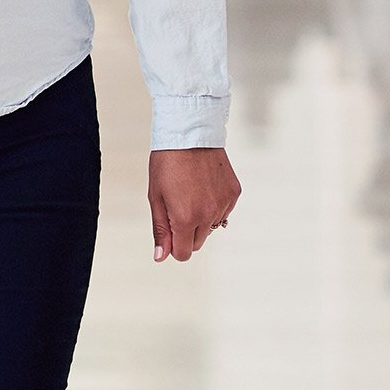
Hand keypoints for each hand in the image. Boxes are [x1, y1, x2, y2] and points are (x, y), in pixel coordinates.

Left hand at [147, 147, 239, 262]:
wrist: (189, 133)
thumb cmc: (167, 162)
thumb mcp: (156, 196)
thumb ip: (160, 230)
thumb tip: (161, 256)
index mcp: (185, 218)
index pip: (184, 253)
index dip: (174, 247)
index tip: (170, 233)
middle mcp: (207, 215)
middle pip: (198, 242)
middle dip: (186, 232)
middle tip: (177, 206)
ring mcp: (223, 205)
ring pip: (212, 227)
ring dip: (201, 219)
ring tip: (190, 192)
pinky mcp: (234, 194)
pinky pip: (224, 211)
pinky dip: (214, 205)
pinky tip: (204, 186)